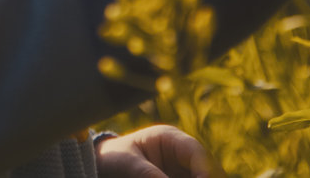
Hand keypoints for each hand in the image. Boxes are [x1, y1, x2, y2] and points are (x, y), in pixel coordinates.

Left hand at [94, 125, 216, 177]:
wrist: (104, 164)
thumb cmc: (114, 156)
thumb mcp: (128, 163)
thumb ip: (147, 174)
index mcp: (169, 137)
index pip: (195, 150)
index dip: (204, 168)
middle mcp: (180, 152)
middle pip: (205, 166)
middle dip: (205, 176)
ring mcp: (181, 168)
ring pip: (200, 175)